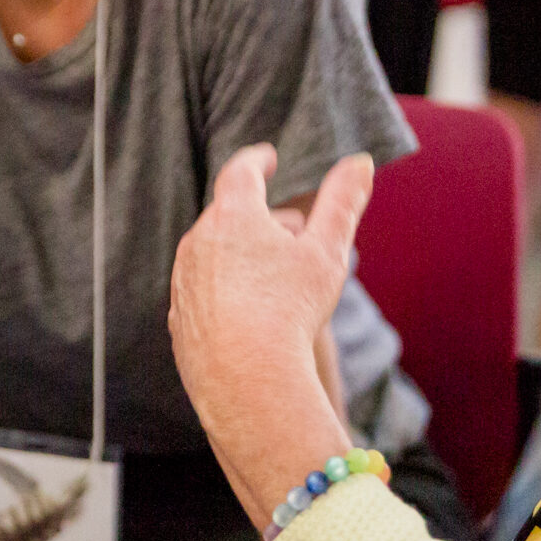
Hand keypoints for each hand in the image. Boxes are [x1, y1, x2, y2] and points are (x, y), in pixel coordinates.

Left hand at [169, 147, 364, 525]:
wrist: (247, 382)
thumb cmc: (291, 311)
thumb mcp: (327, 252)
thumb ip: (342, 202)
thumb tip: (361, 161)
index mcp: (233, 215)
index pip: (241, 171)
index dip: (257, 161)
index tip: (267, 158)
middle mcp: (198, 241)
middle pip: (229, 215)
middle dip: (259, 216)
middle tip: (292, 230)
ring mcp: (183, 281)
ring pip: (213, 254)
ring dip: (241, 254)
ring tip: (275, 275)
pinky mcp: (179, 319)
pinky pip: (203, 292)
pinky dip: (225, 291)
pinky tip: (251, 312)